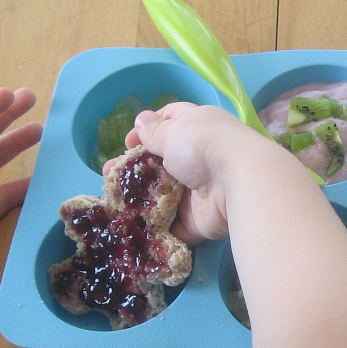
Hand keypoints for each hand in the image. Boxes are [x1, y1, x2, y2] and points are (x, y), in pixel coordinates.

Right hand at [123, 102, 273, 245]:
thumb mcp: (173, 131)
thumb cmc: (203, 147)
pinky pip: (174, 225)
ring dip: (139, 199)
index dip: (148, 129)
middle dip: (135, 168)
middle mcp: (200, 157)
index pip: (172, 120)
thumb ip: (154, 131)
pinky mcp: (200, 219)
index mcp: (198, 127)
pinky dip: (156, 227)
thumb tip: (142, 120)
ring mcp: (200, 190)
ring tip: (111, 200)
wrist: (237, 184)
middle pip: (162, 161)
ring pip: (164, 195)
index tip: (129, 141)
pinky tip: (130, 225)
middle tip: (109, 174)